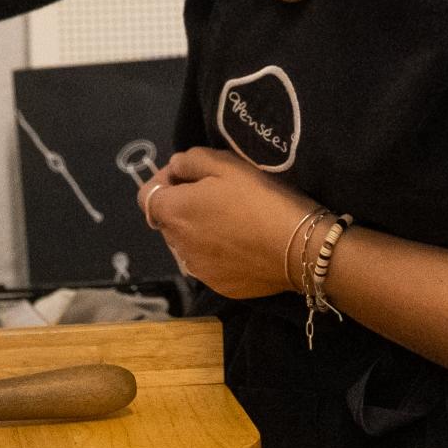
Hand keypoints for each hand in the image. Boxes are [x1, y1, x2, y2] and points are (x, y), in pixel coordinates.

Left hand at [149, 146, 317, 299]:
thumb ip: (190, 161)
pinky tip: (243, 244)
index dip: (163, 181)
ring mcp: (198, 270)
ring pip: (187, 244)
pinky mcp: (219, 286)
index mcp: (174, 212)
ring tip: (232, 220)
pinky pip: (208, 264)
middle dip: (182, 205)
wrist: (301, 247)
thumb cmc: (261, 199)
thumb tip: (174, 168)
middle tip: (216, 194)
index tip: (188, 175)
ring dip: (198, 230)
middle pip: (168, 221)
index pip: (147, 195)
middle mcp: (177, 245)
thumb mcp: (227, 164)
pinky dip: (217, 253)